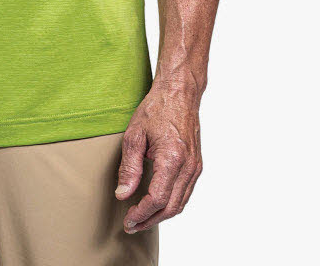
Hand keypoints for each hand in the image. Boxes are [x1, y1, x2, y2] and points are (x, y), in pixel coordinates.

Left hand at [115, 77, 202, 232]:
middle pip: (171, 207)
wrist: (179, 93)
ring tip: (141, 219)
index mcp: (172, 159)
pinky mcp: (196, 165)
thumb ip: (129, 167)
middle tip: (132, 225)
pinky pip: (185, 193)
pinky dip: (171, 204)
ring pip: (180, 203)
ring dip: (161, 215)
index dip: (141, 213)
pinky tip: (156, 204)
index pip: (157, 199)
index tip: (128, 220)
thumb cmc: (157, 109)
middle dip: (150, 220)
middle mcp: (188, 167)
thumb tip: (123, 195)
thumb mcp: (134, 135)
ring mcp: (195, 167)